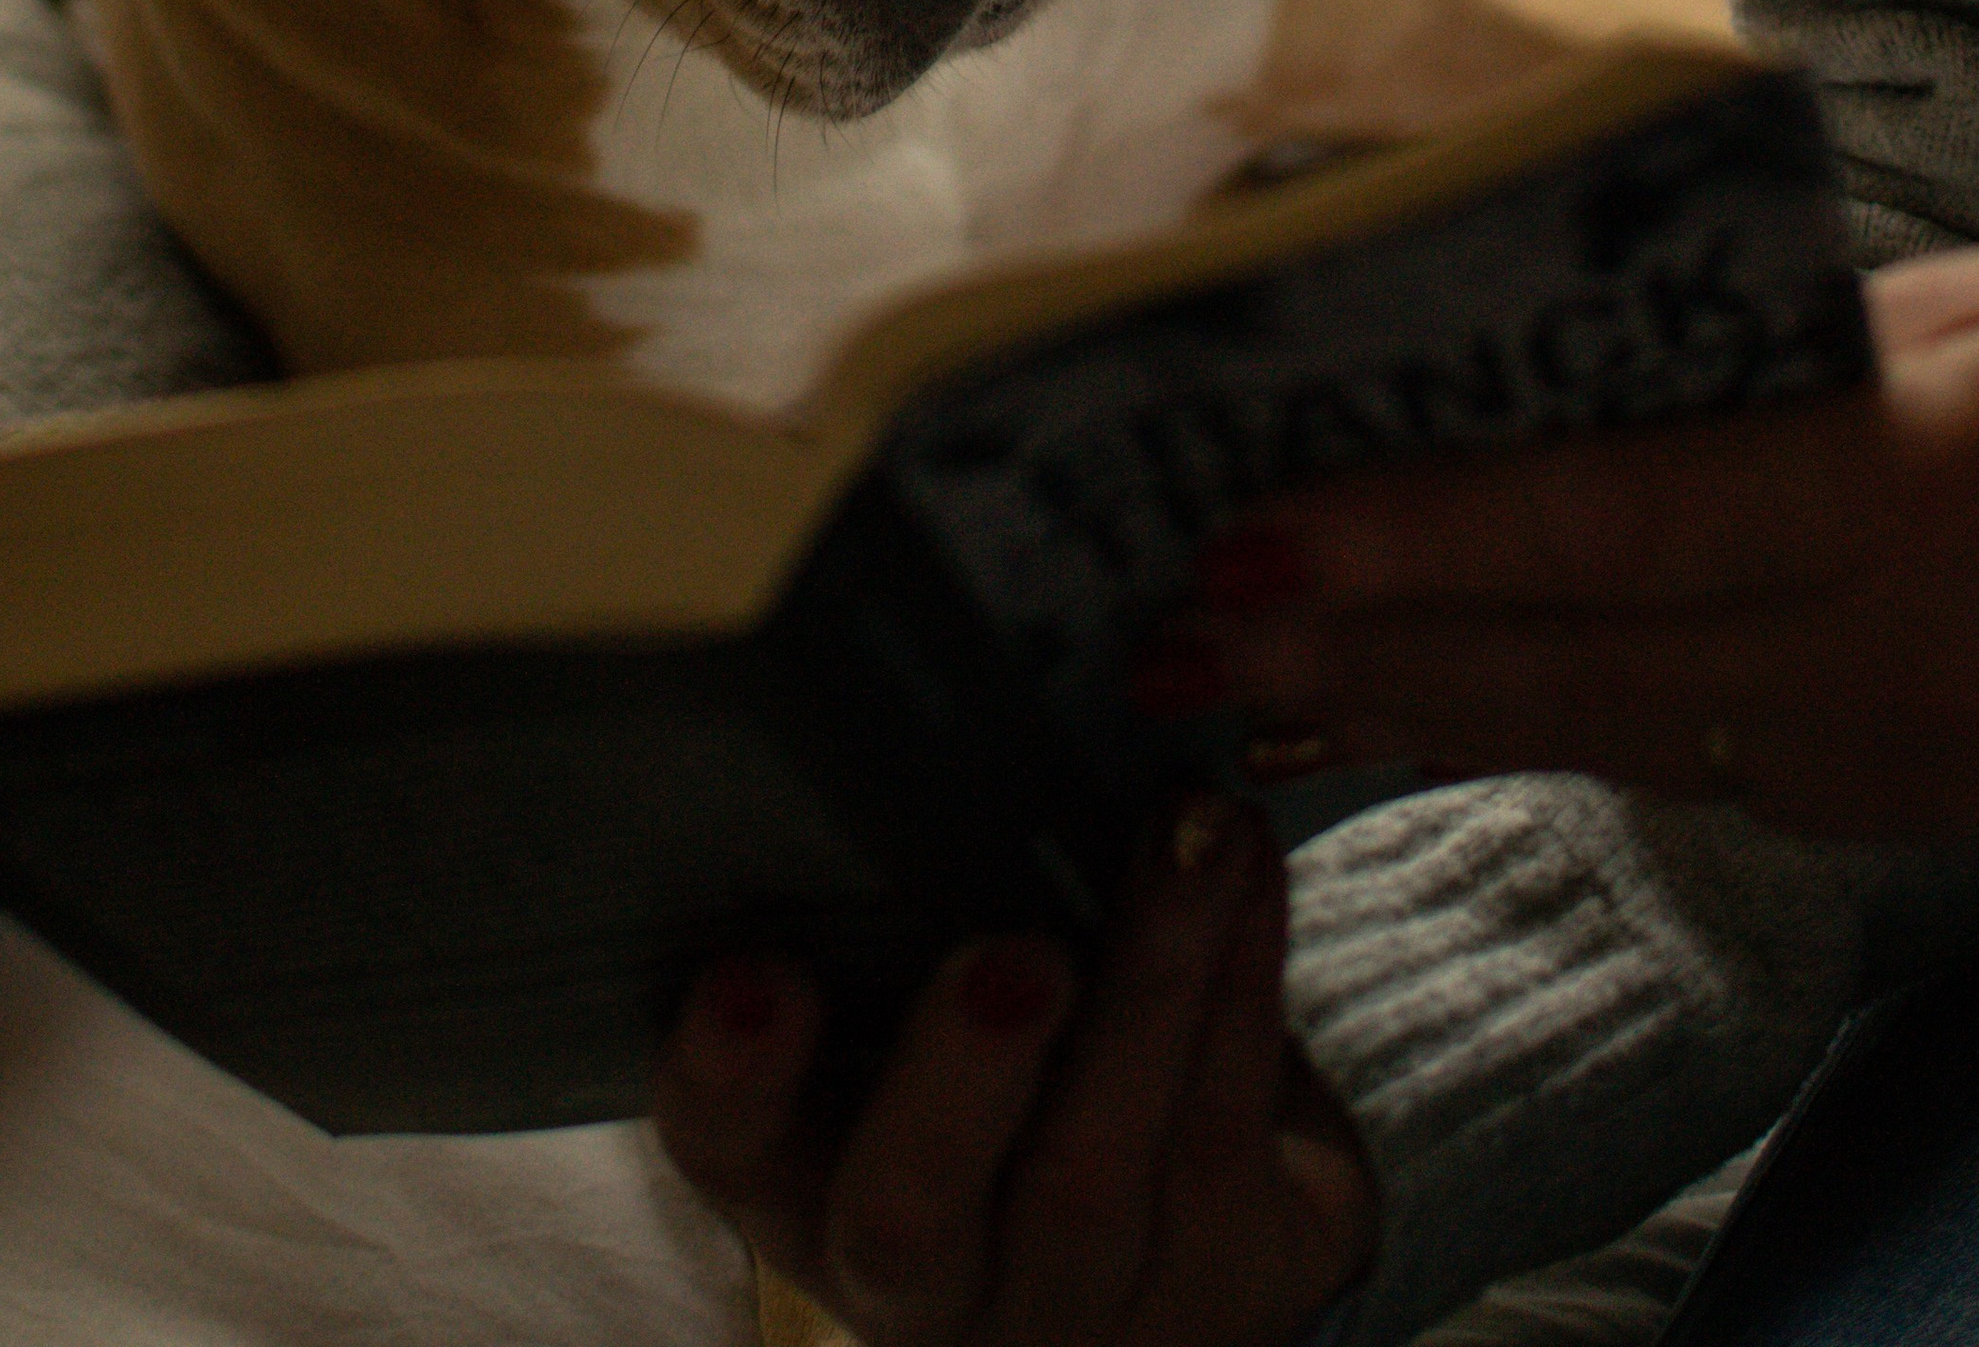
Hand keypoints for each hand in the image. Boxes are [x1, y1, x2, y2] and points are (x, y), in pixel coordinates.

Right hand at [653, 796, 1377, 1346]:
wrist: (1191, 1241)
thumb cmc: (1021, 1079)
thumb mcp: (930, 1015)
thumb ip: (902, 913)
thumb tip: (915, 692)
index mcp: (813, 1190)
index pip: (730, 1152)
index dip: (730, 1076)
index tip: (755, 972)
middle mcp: (926, 1282)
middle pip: (907, 1215)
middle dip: (957, 1078)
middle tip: (1013, 957)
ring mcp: (1075, 1303)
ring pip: (1096, 1167)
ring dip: (1151, 981)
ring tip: (1187, 831)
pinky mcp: (1225, 1285)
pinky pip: (1226, 1131)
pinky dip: (1243, 978)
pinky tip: (1248, 865)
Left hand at [1143, 242, 1978, 840]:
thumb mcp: (1964, 303)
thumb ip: (1758, 348)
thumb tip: (1531, 352)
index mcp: (1900, 497)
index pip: (1615, 522)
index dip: (1421, 536)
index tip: (1246, 535)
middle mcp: (1875, 660)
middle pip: (1562, 666)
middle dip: (1343, 656)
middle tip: (1153, 637)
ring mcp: (1876, 762)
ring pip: (1588, 734)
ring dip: (1392, 715)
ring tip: (1211, 693)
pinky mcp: (1872, 809)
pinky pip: (1654, 762)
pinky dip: (1507, 732)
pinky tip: (1377, 718)